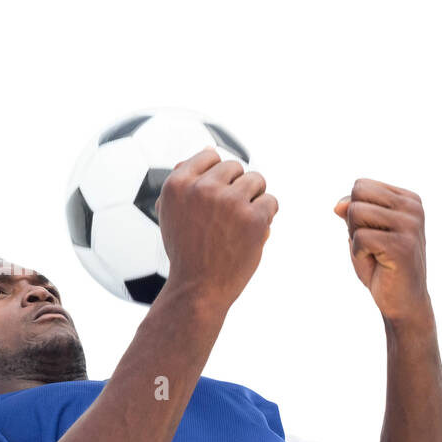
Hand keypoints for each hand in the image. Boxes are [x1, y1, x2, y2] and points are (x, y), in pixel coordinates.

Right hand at [155, 146, 277, 308]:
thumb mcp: (171, 214)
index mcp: (177, 184)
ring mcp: (229, 202)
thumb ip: (183, 182)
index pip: (209, 156)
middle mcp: (202, 188)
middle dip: (236, 187)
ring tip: (241, 222)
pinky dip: (266, 217)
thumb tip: (203, 152)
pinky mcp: (254, 217)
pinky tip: (252, 233)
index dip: (216, 177)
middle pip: (235, 167)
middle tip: (228, 216)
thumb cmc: (186, 251)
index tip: (213, 199)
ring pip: (257, 180)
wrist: (198, 288)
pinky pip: (271, 201)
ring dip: (254, 198)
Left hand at [333, 179, 430, 322]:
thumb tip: (338, 205)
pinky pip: (360, 237)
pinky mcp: (402, 245)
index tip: (373, 232)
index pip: (361, 185)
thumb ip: (352, 212)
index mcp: (408, 199)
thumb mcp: (362, 233)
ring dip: (356, 238)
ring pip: (356, 212)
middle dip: (353, 222)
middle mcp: (413, 207)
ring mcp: (410, 225)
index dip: (355, 211)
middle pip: (358, 194)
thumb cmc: (381, 265)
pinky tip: (377, 263)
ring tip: (375, 253)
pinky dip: (359, 253)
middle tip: (371, 244)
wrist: (403, 301)